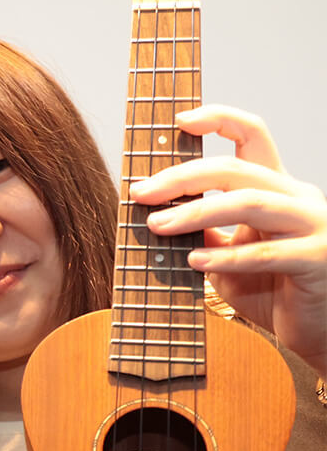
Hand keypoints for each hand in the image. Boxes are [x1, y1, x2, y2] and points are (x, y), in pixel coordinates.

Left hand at [131, 104, 326, 375]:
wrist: (318, 331)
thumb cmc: (273, 291)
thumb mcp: (229, 256)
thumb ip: (204, 232)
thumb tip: (158, 214)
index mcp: (279, 189)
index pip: (254, 135)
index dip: (220, 119)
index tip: (180, 119)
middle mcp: (300, 198)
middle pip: (238, 169)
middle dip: (183, 177)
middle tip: (141, 193)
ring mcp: (315, 226)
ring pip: (252, 203)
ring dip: (198, 212)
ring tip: (158, 225)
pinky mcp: (319, 258)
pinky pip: (268, 253)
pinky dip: (227, 257)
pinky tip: (194, 262)